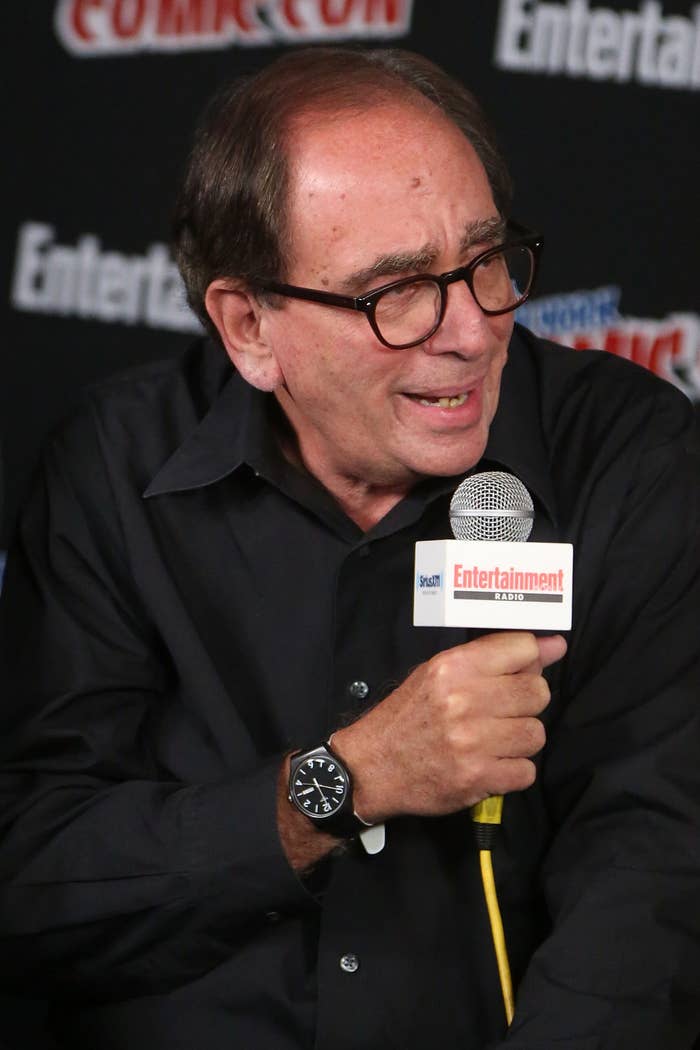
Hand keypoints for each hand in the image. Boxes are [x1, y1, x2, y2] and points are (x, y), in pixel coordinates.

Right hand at [331, 632, 565, 823]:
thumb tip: (554, 646)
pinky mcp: (477, 778)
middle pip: (537, 692)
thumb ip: (492, 657)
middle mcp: (463, 700)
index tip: (525, 670)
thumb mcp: (437, 673)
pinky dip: (513, 771)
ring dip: (520, 739)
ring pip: (536, 734)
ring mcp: (472, 741)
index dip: (530, 660)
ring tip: (495, 739)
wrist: (370, 768)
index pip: (524, 649)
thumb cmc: (407, 716)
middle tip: (504, 710)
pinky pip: (527, 771)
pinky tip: (490, 764)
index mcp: (453, 667)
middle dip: (527, 702)